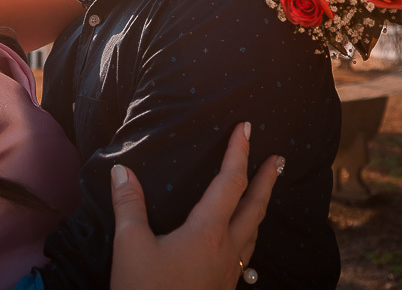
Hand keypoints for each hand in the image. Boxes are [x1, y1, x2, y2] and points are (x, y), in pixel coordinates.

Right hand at [109, 122, 281, 289]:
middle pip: (254, 207)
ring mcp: (228, 274)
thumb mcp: (129, 248)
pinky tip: (241, 242)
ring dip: (260, 207)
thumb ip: (129, 206)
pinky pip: (245, 255)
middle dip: (267, 179)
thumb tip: (121, 170)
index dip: (238, 152)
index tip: (246, 128)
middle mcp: (226, 250)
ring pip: (254, 233)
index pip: (229, 182)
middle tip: (279, 158)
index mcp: (207, 233)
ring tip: (264, 194)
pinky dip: (249, 236)